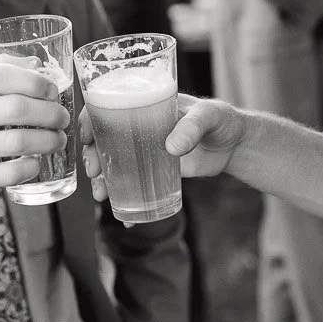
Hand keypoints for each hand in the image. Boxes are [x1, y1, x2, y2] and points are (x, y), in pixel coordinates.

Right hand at [0, 58, 68, 212]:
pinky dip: (29, 167)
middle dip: (50, 113)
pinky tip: (37, 163)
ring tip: (58, 140)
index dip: (33, 81)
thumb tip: (35, 64)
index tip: (52, 90)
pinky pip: (6, 173)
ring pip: (16, 142)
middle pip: (15, 109)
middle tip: (63, 118)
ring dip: (48, 140)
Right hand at [80, 94, 246, 203]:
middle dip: (91, 155)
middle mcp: (138, 126)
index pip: (107, 105)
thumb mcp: (208, 116)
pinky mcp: (154, 170)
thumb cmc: (221, 120)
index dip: (90, 119)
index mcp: (144, 104)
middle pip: (103, 138)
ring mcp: (144, 150)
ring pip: (113, 163)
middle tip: (94, 172)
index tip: (86, 137)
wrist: (236, 145)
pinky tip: (123, 218)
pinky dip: (124, 200)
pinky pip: (132, 183)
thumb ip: (191, 127)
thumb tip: (171, 147)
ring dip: (101, 179)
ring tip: (101, 195)